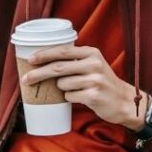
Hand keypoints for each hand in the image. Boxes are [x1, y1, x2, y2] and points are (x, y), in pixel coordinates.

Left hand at [21, 45, 144, 129]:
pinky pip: (69, 97)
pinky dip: (70, 98)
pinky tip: (81, 97)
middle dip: (39, 73)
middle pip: (58, 68)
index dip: (44, 54)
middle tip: (26, 79)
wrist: (124, 101)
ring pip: (63, 84)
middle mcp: (94, 64)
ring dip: (62, 89)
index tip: (30, 59)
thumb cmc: (103, 82)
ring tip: (75, 89)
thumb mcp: (93, 65)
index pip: (63, 51)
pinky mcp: (94, 96)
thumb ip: (74, 60)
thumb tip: (43, 62)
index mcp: (91, 53)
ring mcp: (94, 80)